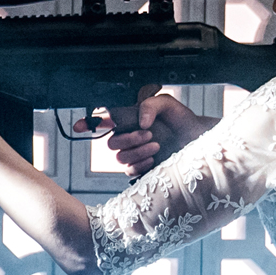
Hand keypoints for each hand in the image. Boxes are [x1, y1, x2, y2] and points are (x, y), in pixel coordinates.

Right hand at [79, 91, 209, 177]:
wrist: (197, 141)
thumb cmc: (183, 121)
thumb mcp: (169, 104)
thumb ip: (150, 105)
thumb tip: (140, 122)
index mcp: (129, 119)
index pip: (102, 121)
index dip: (87, 123)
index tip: (78, 126)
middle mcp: (127, 137)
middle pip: (110, 143)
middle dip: (129, 139)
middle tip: (149, 134)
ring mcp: (132, 154)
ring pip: (120, 157)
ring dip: (138, 151)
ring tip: (157, 145)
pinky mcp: (140, 169)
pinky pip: (129, 170)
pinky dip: (140, 164)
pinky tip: (154, 159)